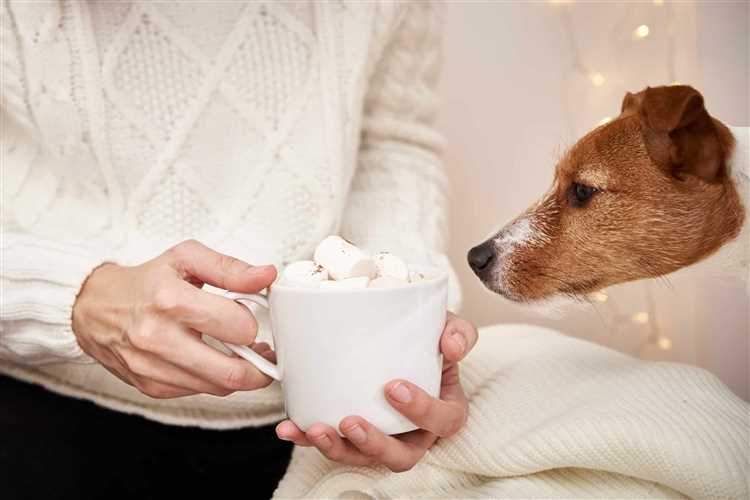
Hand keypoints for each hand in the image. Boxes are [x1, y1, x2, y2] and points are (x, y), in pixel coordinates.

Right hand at [72, 239, 276, 397]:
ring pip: (219, 386)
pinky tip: (214, 360)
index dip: (253, 322)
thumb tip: (266, 276)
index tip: (251, 316)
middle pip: (232, 371)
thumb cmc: (144, 282)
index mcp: (171, 301)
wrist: (94, 308)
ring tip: (242, 353)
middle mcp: (159, 338)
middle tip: (266, 353)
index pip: (237, 326)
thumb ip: (230, 268)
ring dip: (241, 374)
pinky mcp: (151, 387)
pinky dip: (214, 379)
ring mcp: (153, 367)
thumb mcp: (186, 259)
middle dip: (260, 366)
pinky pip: (199, 392)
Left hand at [275, 312, 477, 471]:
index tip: (393, 387)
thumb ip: (457, 332)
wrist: (401, 341)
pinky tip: (290, 427)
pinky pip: (334, 445)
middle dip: (373, 443)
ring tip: (314, 429)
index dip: (421, 410)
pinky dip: (309, 439)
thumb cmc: (427, 341)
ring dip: (337, 449)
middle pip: (402, 455)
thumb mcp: (447, 330)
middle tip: (350, 421)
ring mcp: (384, 438)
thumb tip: (452, 346)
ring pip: (363, 458)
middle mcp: (416, 433)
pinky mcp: (353, 436)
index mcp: (444, 409)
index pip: (443, 420)